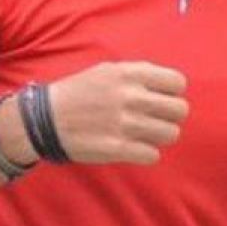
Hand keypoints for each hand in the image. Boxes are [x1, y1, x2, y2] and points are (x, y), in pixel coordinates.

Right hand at [47, 61, 187, 164]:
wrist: (46, 118)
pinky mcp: (117, 148)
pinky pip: (153, 155)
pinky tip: (132, 147)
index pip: (178, 83)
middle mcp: (130, 97)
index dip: (172, 93)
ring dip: (159, 136)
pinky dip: (146, 153)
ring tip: (143, 134)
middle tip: (155, 119)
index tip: (161, 99)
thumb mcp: (107, 71)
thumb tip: (171, 87)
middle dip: (170, 116)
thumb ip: (139, 75)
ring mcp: (125, 124)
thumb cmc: (79, 92)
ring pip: (170, 134)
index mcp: (129, 74)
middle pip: (180, 110)